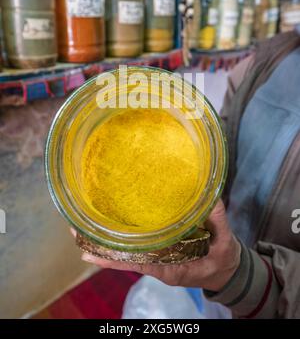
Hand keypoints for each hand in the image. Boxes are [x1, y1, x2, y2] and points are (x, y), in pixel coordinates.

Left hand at [77, 200, 240, 291]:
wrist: (226, 271)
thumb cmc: (223, 259)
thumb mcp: (225, 242)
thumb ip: (217, 220)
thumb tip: (210, 196)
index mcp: (171, 267)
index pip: (138, 263)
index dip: (114, 259)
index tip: (90, 252)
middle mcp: (159, 264)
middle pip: (125, 259)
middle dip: (101, 248)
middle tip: (76, 233)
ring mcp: (157, 259)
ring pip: (128, 254)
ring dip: (106, 243)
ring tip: (81, 230)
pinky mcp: (159, 252)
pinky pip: (137, 248)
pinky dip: (120, 242)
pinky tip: (104, 231)